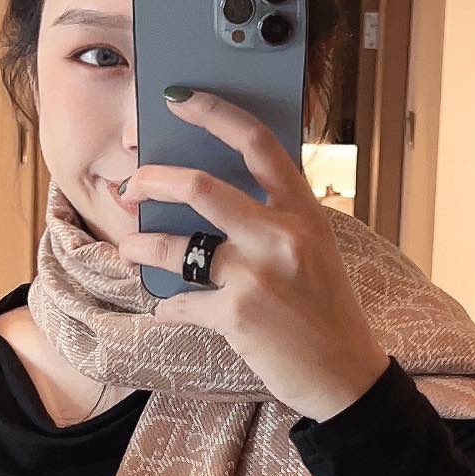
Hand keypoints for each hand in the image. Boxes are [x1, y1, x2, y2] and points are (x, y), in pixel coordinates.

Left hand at [113, 90, 392, 421]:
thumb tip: (209, 196)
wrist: (345, 377)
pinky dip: (167, 305)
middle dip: (153, 180)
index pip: (257, 144)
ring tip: (129, 249)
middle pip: (201, 187)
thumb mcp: (314, 250)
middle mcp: (282, 236)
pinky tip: (166, 307)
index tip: (178, 98)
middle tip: (131, 185)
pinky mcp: (237, 315)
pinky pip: (181, 301)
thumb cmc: (326, 311)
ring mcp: (258, 275)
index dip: (213, 113)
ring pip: (177, 247)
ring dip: (141, 246)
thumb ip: (274, 219)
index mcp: (303, 212)